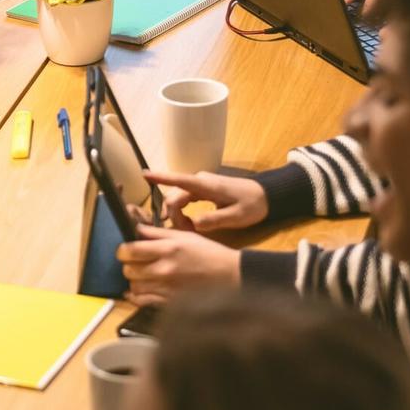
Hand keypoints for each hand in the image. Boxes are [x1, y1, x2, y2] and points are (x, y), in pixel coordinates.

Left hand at [117, 222, 241, 298]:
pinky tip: (140, 290)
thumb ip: (157, 233)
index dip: (123, 250)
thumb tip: (136, 228)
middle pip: (128, 270)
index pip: (130, 251)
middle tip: (136, 262)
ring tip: (142, 275)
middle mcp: (164, 270)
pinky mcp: (169, 302)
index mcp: (168, 250)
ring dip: (134, 280)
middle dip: (129, 264)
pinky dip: (136, 297)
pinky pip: (142, 302)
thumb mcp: (184, 236)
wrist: (230, 276)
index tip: (126, 250)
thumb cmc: (208, 253)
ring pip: (133, 286)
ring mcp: (166, 288)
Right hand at [144, 169, 268, 230]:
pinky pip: (185, 200)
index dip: (160, 177)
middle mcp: (200, 182)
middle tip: (185, 234)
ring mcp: (200, 185)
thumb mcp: (236, 216)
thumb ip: (214, 220)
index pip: (179, 180)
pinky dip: (182, 212)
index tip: (143, 175)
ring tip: (188, 231)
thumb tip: (193, 225)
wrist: (266, 196)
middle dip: (173, 215)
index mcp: (206, 186)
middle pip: (174, 196)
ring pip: (178, 198)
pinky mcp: (202, 190)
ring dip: (177, 215)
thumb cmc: (252, 205)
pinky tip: (188, 225)